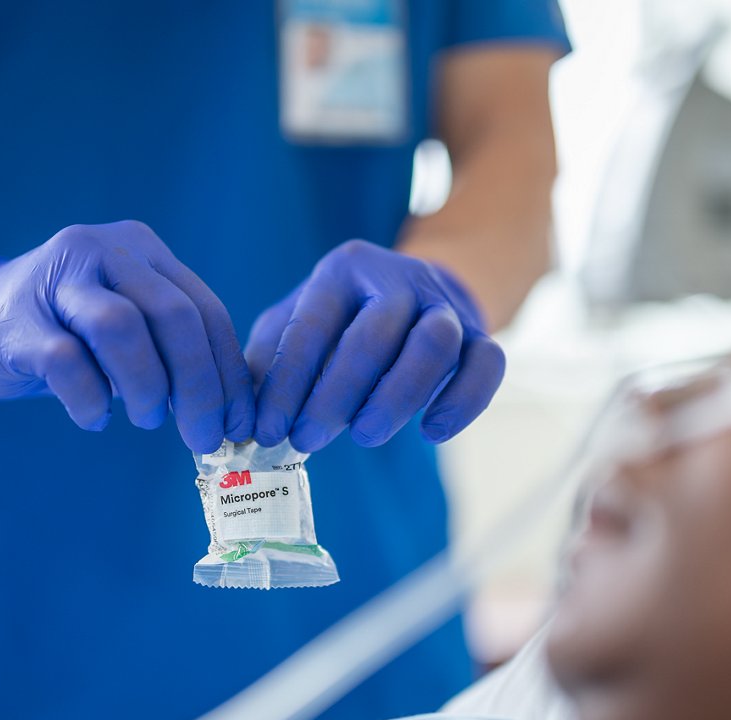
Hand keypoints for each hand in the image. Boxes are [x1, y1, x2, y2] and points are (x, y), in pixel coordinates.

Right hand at [0, 221, 253, 451]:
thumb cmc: (66, 333)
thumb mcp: (130, 328)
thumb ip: (173, 351)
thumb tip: (227, 414)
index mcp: (143, 251)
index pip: (206, 311)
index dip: (230, 374)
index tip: (238, 424)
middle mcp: (103, 250)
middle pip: (174, 316)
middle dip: (200, 386)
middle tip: (203, 437)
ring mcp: (56, 278)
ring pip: (122, 329)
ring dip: (147, 387)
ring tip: (147, 419)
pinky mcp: (15, 320)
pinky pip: (66, 363)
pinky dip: (91, 401)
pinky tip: (95, 417)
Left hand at [246, 240, 505, 451]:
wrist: (419, 294)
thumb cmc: (344, 321)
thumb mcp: (298, 323)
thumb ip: (269, 361)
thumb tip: (242, 418)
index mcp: (343, 270)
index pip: (312, 326)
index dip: (286, 384)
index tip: (268, 430)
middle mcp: (399, 279)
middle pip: (374, 335)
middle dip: (336, 395)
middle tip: (309, 439)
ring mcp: (446, 305)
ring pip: (434, 345)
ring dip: (397, 398)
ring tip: (365, 436)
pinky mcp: (482, 335)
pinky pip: (488, 365)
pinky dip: (462, 403)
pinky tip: (430, 434)